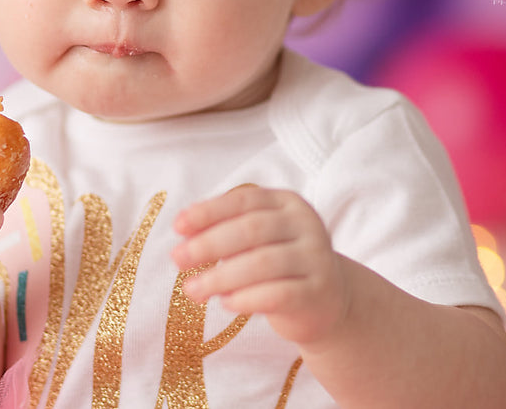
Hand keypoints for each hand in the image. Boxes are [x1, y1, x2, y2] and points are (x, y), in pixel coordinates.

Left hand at [171, 185, 349, 345]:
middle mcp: (306, 225)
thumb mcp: (258, 240)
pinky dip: (246, 298)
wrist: (327, 301)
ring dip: (220, 277)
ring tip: (192, 290)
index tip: (178, 226)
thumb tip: (184, 235)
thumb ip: (227, 231)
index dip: (209, 211)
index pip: (244, 201)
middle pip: (252, 229)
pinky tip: (225, 303)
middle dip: (209, 244)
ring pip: (263, 263)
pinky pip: (278, 294)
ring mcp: (317, 258)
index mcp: (287, 203)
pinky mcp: (318, 292)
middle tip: (177, 259)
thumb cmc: (280, 264)